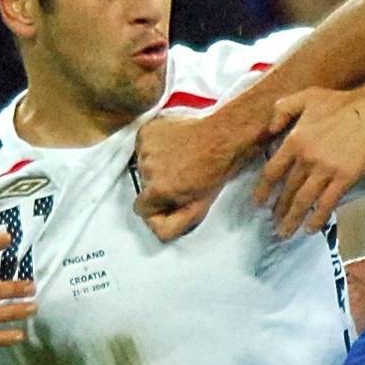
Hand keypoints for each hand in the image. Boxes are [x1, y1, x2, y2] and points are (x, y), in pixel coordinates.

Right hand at [134, 108, 258, 240]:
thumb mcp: (199, 207)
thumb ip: (176, 225)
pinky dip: (155, 149)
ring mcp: (144, 147)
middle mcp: (146, 168)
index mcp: (157, 189)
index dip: (157, 209)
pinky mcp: (146, 131)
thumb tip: (159, 233)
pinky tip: (173, 148)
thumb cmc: (215, 172)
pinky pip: (143, 148)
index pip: (141, 209)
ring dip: (157, 167)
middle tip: (181, 179)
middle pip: (144, 187)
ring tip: (179, 161)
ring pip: (143, 167)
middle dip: (160, 187)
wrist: (222, 137)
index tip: (171, 201)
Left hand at [257, 83, 364, 238]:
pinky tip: (311, 229)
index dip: (263, 190)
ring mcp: (326, 170)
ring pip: (303, 201)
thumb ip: (282, 109)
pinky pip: (326, 204)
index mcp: (295, 140)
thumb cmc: (341, 102)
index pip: (272, 171)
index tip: (258, 202)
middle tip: (274, 224)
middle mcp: (306, 158)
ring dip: (293, 220)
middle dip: (278, 210)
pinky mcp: (344, 178)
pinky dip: (317, 218)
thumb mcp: (305, 96)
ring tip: (286, 233)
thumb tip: (269, 130)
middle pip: (287, 190)